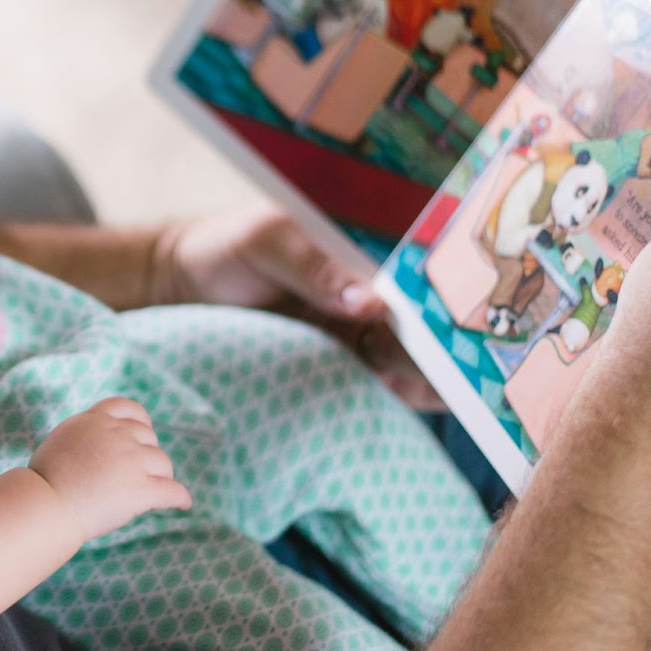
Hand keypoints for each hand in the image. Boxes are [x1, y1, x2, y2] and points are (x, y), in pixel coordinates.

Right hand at [28, 397, 190, 540]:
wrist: (47, 502)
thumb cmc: (44, 480)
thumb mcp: (62, 439)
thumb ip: (85, 435)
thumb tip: (97, 444)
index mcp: (95, 420)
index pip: (128, 408)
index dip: (140, 421)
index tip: (143, 432)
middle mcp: (117, 434)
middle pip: (148, 438)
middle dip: (147, 454)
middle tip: (141, 473)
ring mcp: (131, 461)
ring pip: (163, 464)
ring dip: (161, 476)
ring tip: (156, 490)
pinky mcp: (141, 489)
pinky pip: (172, 491)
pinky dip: (180, 498)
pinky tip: (183, 504)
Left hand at [152, 209, 442, 409]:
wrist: (181, 286)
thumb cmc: (224, 248)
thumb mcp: (264, 241)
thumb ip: (311, 266)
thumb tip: (369, 300)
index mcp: (361, 256)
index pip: (417, 280)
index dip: (446, 302)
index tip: (466, 328)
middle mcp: (369, 295)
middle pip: (421, 327)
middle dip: (448, 348)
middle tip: (470, 373)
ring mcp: (355, 333)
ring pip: (407, 361)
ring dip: (429, 378)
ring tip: (455, 395)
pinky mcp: (335, 367)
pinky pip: (376, 385)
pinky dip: (398, 397)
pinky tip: (417, 409)